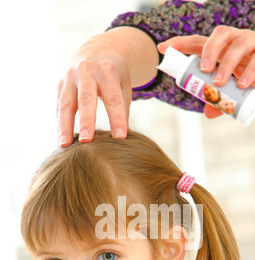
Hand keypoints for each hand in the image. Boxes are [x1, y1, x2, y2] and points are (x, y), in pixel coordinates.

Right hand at [57, 27, 158, 146]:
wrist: (96, 48)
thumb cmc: (114, 74)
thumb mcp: (123, 85)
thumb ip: (123, 110)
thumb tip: (125, 140)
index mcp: (107, 71)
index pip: (113, 98)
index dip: (117, 118)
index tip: (120, 137)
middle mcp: (87, 72)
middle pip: (86, 99)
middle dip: (86, 121)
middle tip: (86, 141)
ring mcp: (70, 77)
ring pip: (66, 103)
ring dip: (65, 125)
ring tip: (65, 145)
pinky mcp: (60, 84)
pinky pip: (59, 106)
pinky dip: (60, 123)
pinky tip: (62, 140)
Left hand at [158, 26, 254, 118]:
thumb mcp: (241, 97)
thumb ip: (224, 103)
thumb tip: (207, 112)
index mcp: (227, 51)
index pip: (201, 43)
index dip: (182, 43)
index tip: (164, 49)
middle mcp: (240, 42)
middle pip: (218, 35)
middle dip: (205, 49)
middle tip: (201, 70)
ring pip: (237, 43)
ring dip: (225, 63)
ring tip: (219, 82)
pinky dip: (249, 70)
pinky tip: (242, 84)